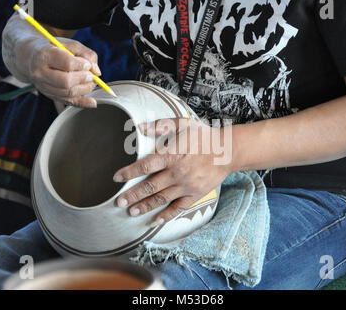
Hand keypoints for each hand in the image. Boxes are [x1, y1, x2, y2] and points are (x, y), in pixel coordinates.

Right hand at [25, 37, 100, 107]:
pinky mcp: (49, 95)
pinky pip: (67, 102)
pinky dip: (82, 103)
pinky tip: (92, 103)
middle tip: (91, 76)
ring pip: (68, 93)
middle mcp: (40, 72)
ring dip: (85, 89)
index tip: (88, 65)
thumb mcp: (69, 44)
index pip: (66, 63)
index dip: (81, 65)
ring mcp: (43, 86)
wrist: (31, 57)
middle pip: (66, 81)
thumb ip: (86, 54)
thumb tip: (96, 71)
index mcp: (44, 55)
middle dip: (83, 79)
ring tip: (91, 82)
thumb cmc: (53, 48)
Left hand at [113, 118, 233, 226]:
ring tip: (131, 212)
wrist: (228, 151)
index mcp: (172, 155)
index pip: (145, 166)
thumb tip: (140, 127)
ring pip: (161, 199)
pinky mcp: (195, 195)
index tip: (116, 177)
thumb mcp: (183, 124)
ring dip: (145, 206)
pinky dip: (167, 215)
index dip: (129, 172)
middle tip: (118, 202)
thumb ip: (161, 125)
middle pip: (150, 187)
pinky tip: (156, 220)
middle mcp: (177, 173)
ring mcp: (186, 186)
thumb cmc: (203, 136)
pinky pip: (178, 208)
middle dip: (132, 195)